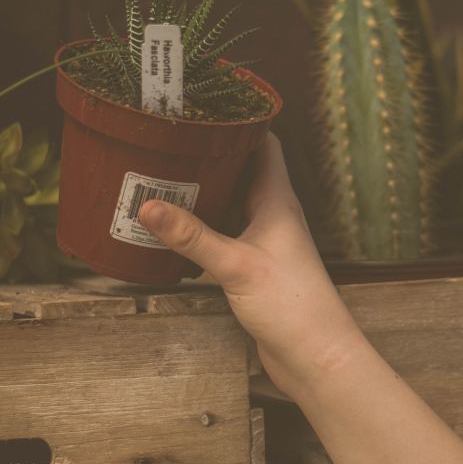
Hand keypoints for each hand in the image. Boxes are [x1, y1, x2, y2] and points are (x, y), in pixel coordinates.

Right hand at [138, 132, 367, 398]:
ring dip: (202, 194)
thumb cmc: (292, 304)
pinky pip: (224, 235)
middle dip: (208, 157)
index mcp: (277, 200)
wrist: (315, 355)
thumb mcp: (235, 265)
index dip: (239, 123)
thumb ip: (191, 236)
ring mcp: (264, 240)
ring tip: (160, 180)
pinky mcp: (254, 266)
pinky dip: (201, 229)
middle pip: (241, 172)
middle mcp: (272, 214)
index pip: (263, 144)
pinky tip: (173, 231)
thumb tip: (147, 206)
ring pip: (230, 204)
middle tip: (168, 144)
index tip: (205, 109)